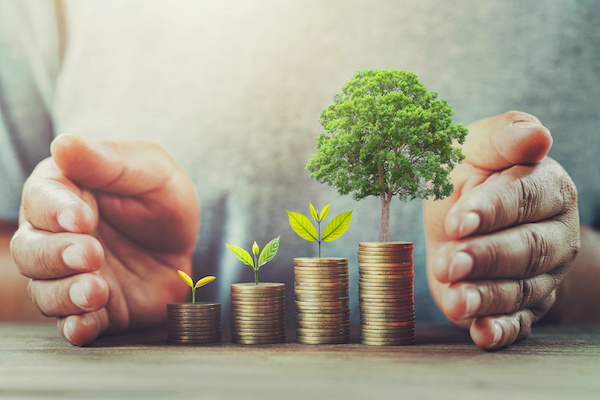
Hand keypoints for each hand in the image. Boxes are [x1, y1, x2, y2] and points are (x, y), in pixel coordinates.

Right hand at [10, 135, 199, 345]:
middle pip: (30, 249)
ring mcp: (70, 276)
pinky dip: (75, 327)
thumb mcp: (150, 171)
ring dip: (65, 293)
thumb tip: (63, 144)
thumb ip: (110, 161)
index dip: (55, 210)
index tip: (81, 218)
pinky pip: (71, 323)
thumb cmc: (161, 200)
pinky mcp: (90, 308)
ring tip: (97, 291)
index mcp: (64, 193)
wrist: (184, 247)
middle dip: (56, 255)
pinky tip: (85, 325)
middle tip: (92, 253)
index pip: (41, 198)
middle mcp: (55, 236)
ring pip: (44, 289)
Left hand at [424, 111, 579, 349]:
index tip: (459, 220)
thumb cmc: (469, 176)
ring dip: (487, 297)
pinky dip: (500, 331)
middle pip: (527, 250)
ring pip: (520, 290)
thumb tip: (537, 135)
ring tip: (457, 300)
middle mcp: (553, 234)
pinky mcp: (522, 306)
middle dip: (487, 258)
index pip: (525, 199)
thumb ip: (502, 137)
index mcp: (547, 188)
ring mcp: (542, 274)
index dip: (492, 211)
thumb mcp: (475, 147)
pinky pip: (518, 323)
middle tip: (451, 263)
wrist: (464, 218)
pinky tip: (480, 333)